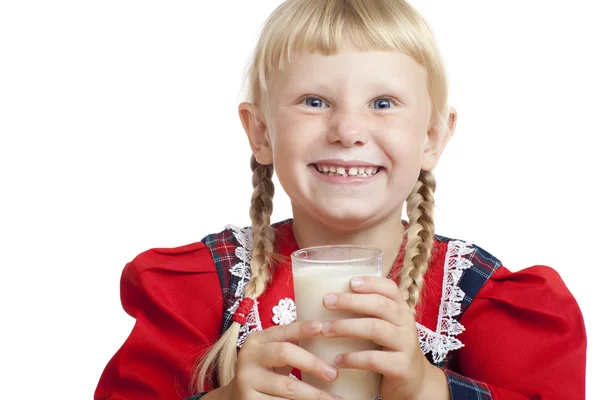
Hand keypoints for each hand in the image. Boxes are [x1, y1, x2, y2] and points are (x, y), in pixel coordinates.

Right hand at [221, 320, 342, 399]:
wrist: (238, 397)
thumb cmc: (266, 372)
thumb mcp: (273, 354)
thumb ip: (291, 343)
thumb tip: (328, 334)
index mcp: (256, 340)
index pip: (282, 331)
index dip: (302, 328)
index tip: (321, 327)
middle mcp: (248, 357)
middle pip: (284, 353)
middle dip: (312, 363)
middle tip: (333, 374)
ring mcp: (246, 381)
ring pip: (288, 386)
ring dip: (314, 394)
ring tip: (334, 399)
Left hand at [321, 276, 449, 399]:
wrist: (414, 383)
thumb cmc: (390, 350)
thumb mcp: (384, 327)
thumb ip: (368, 314)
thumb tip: (331, 298)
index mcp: (401, 310)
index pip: (390, 288)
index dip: (371, 282)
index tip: (349, 282)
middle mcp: (406, 323)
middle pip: (380, 305)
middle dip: (350, 301)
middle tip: (326, 301)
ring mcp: (407, 345)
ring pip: (375, 328)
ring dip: (346, 327)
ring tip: (325, 330)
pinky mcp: (402, 368)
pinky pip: (374, 359)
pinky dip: (353, 358)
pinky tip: (338, 360)